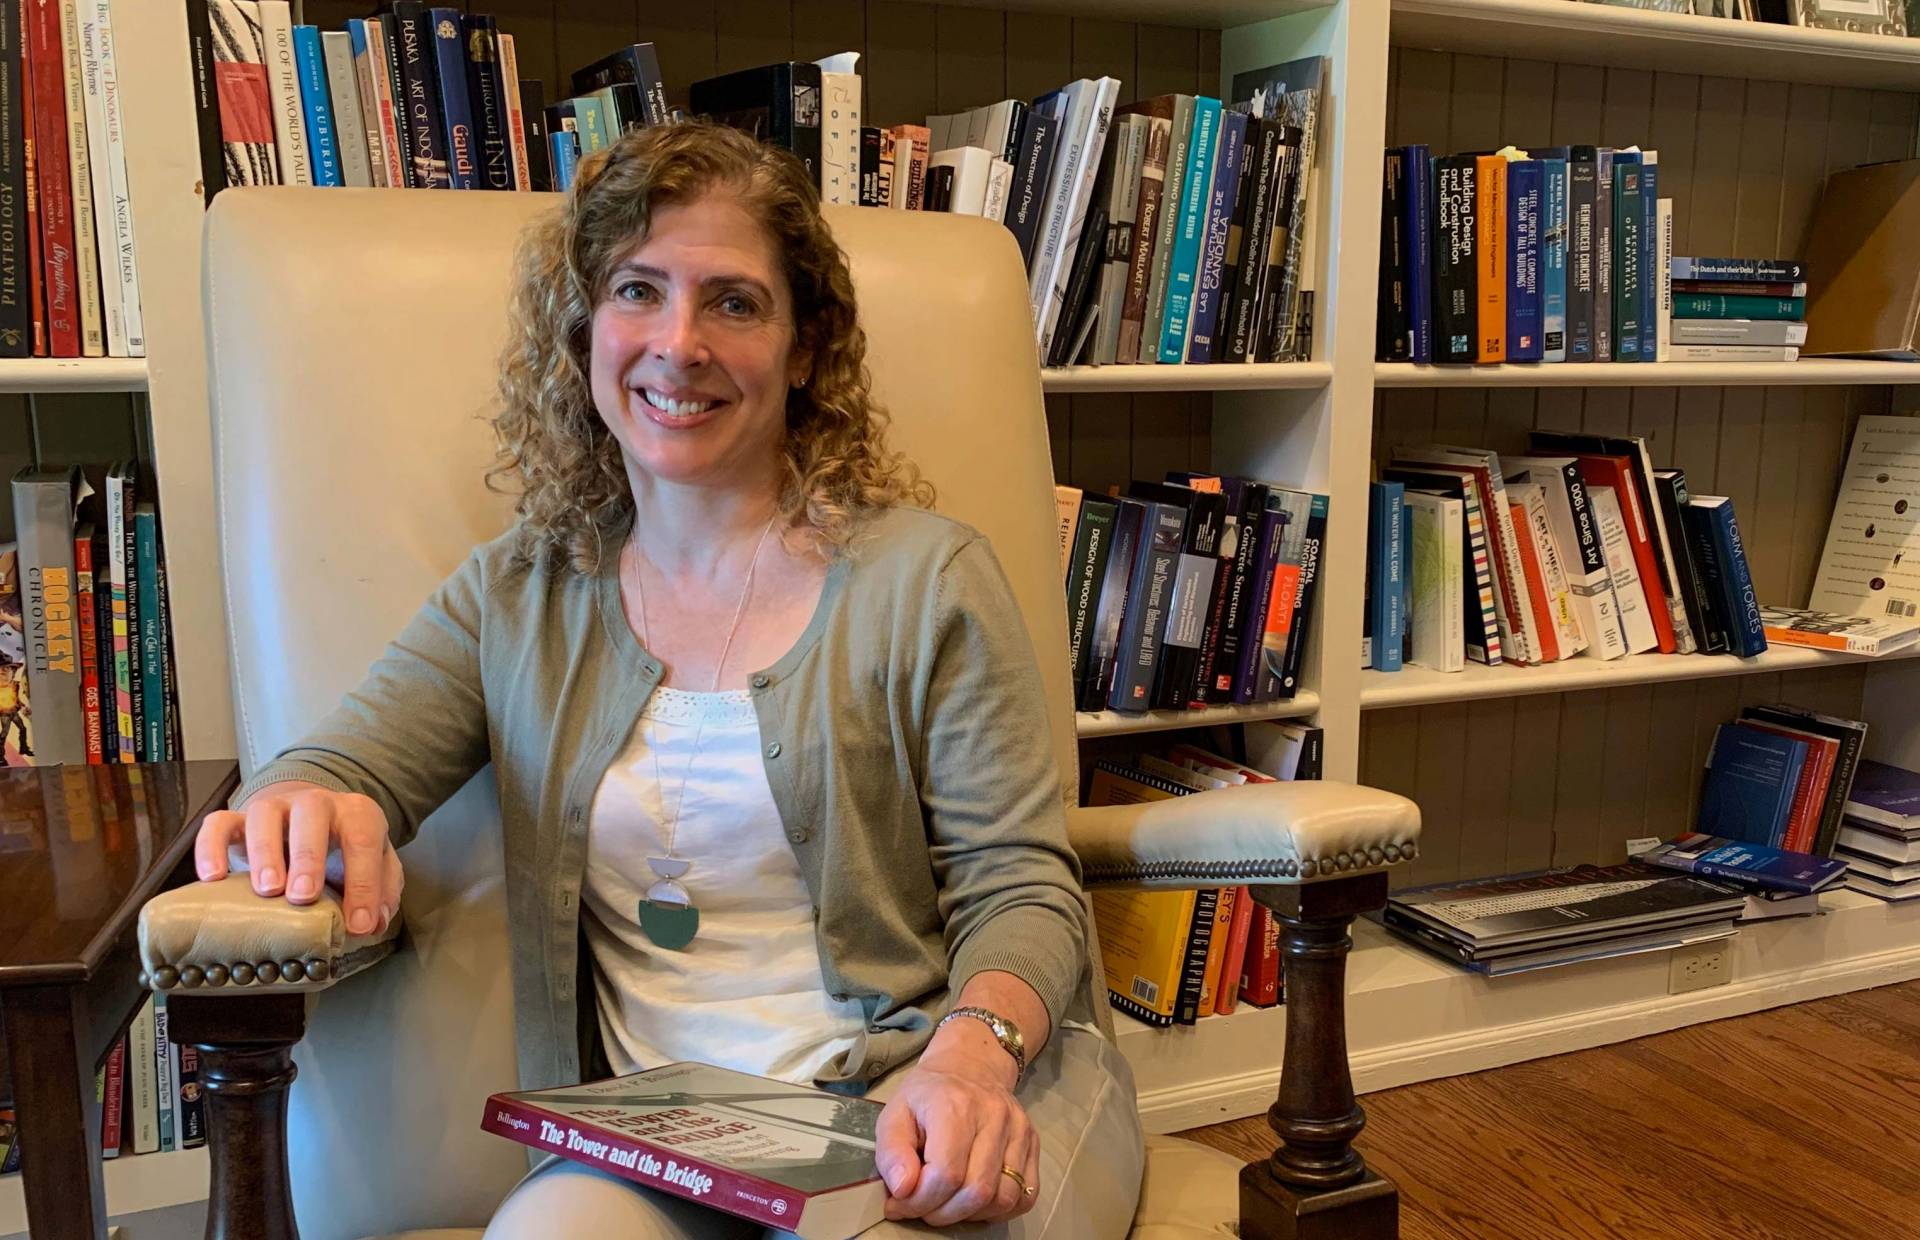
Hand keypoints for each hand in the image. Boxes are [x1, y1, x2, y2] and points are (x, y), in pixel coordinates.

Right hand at [193, 781, 402, 936]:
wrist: (308, 818)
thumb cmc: (344, 850)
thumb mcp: (375, 865)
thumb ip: (382, 891)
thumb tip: (373, 924)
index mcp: (356, 814)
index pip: (364, 841)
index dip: (364, 884)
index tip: (357, 925)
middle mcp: (315, 803)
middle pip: (312, 815)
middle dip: (308, 857)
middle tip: (302, 897)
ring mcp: (275, 807)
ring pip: (264, 815)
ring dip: (264, 852)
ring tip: (266, 890)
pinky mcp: (238, 819)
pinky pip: (218, 824)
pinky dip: (210, 848)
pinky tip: (212, 879)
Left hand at [874, 1030, 1037, 1225]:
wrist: (969, 1065)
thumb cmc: (927, 1095)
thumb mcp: (895, 1114)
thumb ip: (892, 1153)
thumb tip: (903, 1190)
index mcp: (955, 1105)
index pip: (946, 1174)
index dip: (920, 1201)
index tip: (900, 1204)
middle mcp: (994, 1115)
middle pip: (977, 1191)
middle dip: (943, 1213)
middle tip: (922, 1208)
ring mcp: (1019, 1128)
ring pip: (1004, 1197)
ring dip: (971, 1214)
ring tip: (947, 1205)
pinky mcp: (1033, 1141)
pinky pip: (1026, 1194)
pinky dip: (1000, 1210)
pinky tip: (975, 1203)